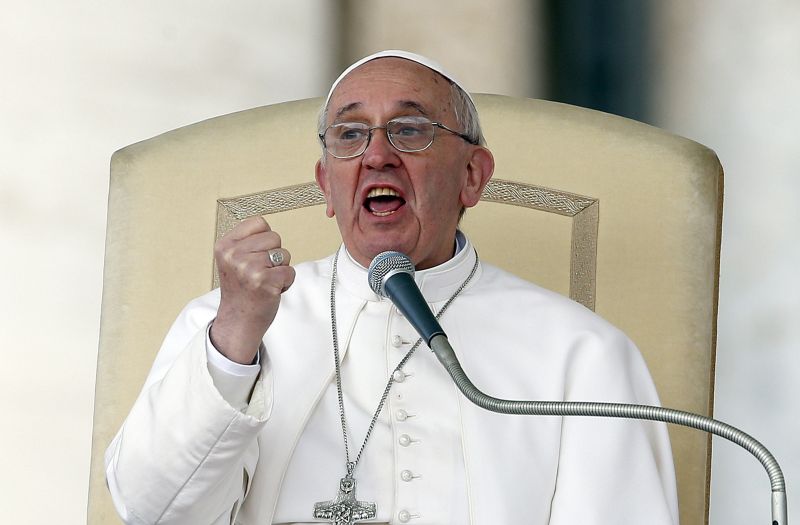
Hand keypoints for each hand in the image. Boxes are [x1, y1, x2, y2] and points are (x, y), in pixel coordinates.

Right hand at [210, 216, 294, 363]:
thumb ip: (246, 242)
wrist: (238, 321)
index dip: (264, 239)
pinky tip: (270, 291)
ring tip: (264, 282)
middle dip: (274, 255)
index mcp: (225, 246)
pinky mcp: (265, 282)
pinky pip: (290, 271)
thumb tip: (267, 228)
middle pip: (275, 237)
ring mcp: (249, 268)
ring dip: (280, 269)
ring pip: (284, 254)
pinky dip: (286, 283)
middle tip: (259, 273)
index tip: (254, 256)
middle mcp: (234, 255)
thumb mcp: (232, 260)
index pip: (259, 223)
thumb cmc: (240, 290)